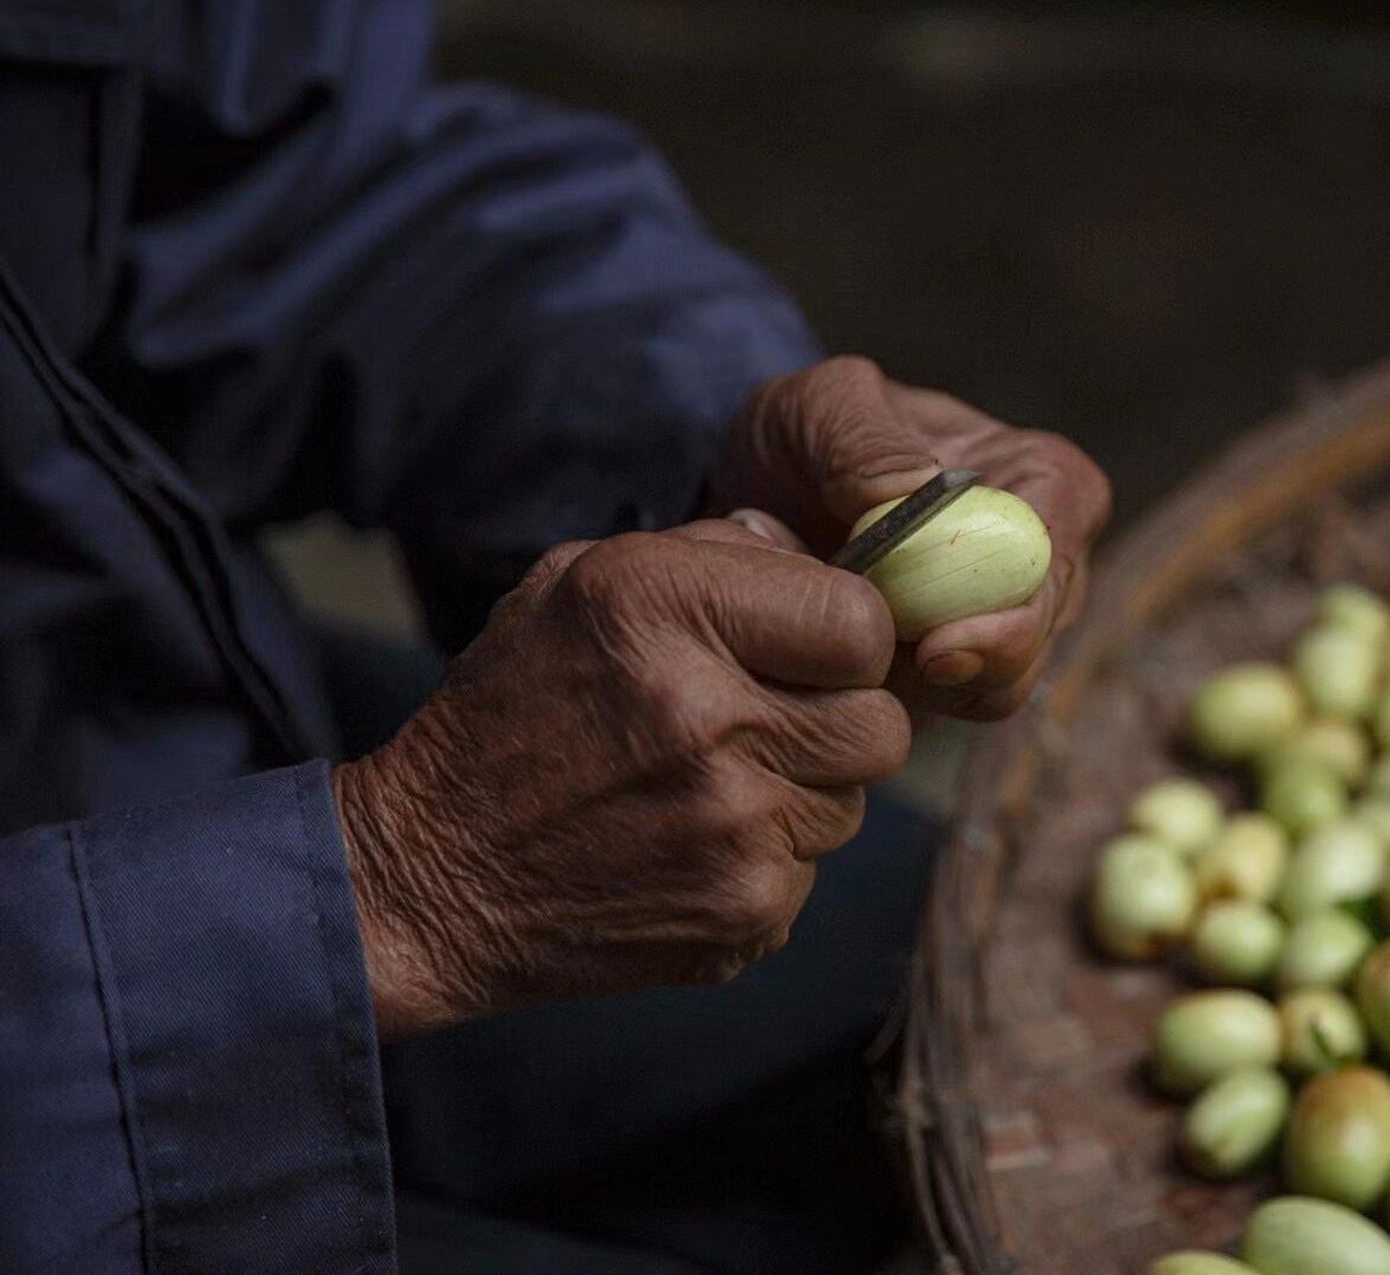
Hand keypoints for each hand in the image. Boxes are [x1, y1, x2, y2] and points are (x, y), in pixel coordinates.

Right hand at [331, 518, 908, 1037]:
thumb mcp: (577, 586)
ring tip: (707, 787)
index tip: (808, 656)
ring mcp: (734, 826)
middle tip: (769, 725)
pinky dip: (763, 862)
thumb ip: (713, 554)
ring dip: (799, 793)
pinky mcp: (743, 911)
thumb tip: (821, 555)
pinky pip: (811, 873)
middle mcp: (710, 716)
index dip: (845, 641)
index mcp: (667, 610)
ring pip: (851, 803)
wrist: (432, 876)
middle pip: (881, 724)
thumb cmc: (513, 713)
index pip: (862, 624)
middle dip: (837, 721)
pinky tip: (686, 846)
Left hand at [710, 356, 1110, 719]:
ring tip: (838, 642)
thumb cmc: (816, 431)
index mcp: (1047, 485)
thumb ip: (862, 437)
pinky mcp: (958, 671)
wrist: (770, 485)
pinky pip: (940, 708)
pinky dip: (888, 695)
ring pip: (990, 691)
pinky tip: (837, 660)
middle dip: (965, 670)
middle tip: (883, 668)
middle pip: (1034, 647)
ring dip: (914, 684)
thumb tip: (912, 486)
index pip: (1053, 567)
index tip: (936, 647)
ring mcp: (1005, 622)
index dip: (1010, 621)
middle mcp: (1043, 563)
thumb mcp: (822, 402)